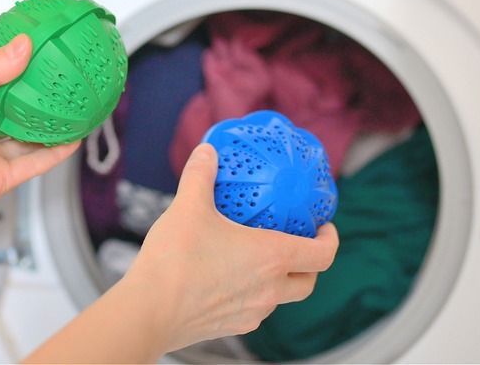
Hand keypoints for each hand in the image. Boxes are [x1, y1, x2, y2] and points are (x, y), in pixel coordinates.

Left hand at [0, 33, 79, 247]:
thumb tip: (19, 47)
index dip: (15, 65)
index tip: (39, 50)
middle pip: (14, 109)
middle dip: (37, 96)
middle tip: (61, 78)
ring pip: (27, 137)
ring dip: (49, 125)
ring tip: (72, 109)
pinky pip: (33, 164)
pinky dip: (54, 154)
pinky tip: (70, 143)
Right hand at [128, 143, 338, 351]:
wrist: (148, 311)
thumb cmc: (174, 261)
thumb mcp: (188, 207)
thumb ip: (201, 175)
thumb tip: (207, 153)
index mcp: (272, 257)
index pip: (323, 254)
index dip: (330, 239)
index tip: (324, 227)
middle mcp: (270, 289)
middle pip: (308, 281)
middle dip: (310, 263)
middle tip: (298, 243)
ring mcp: (252, 313)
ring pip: (281, 298)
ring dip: (281, 280)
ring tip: (260, 259)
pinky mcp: (231, 327)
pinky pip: (254, 310)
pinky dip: (254, 294)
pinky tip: (230, 278)